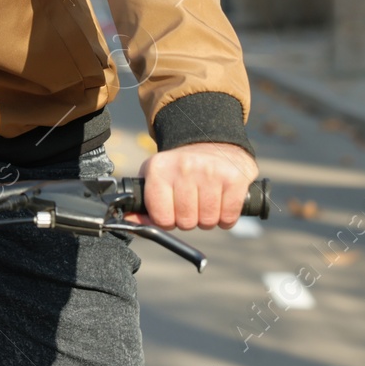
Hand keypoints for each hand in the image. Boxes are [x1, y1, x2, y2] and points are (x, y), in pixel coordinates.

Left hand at [133, 142, 257, 229]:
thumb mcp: (156, 177)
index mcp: (159, 168)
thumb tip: (130, 222)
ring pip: (208, 222)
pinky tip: (222, 201)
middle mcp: (184, 167)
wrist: (213, 143)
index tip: (171, 210)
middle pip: (186, 222)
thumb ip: (143, 203)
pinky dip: (227, 217)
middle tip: (192, 203)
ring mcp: (210, 171)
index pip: (161, 218)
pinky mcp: (234, 178)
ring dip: (209, 218)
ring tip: (207, 200)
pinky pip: (229, 218)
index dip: (167, 220)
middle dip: (189, 219)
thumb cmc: (181, 168)